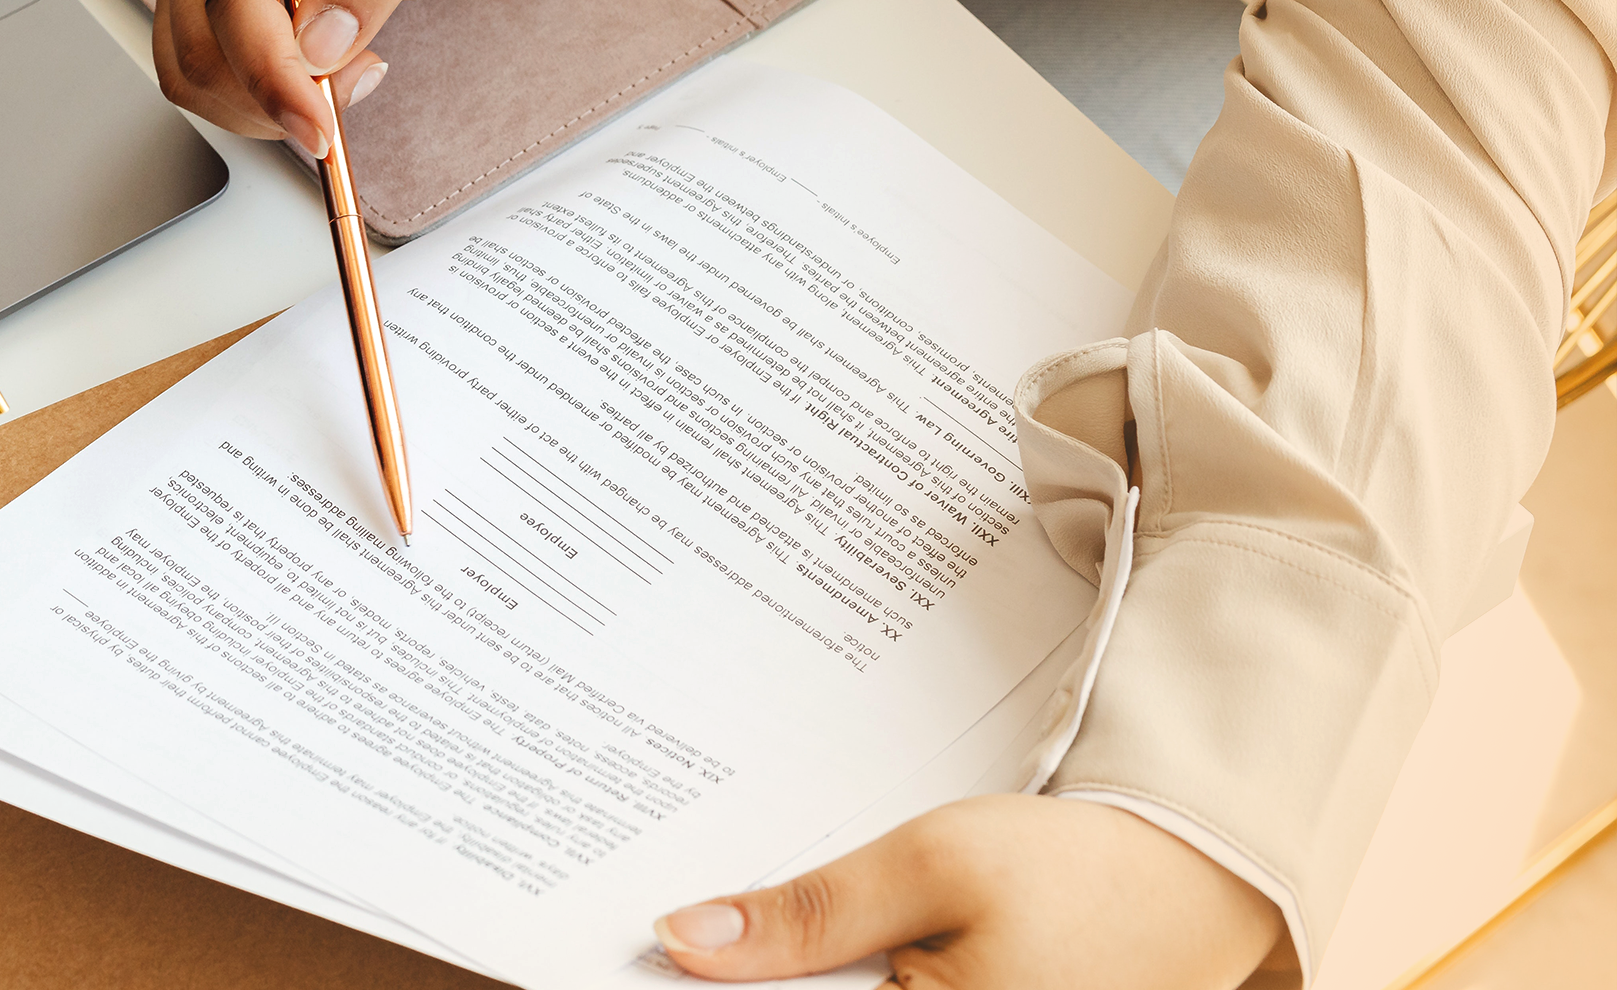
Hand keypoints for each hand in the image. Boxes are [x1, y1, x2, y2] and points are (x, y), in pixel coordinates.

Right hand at [153, 0, 505, 158]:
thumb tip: (319, 46)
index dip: (273, 73)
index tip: (320, 126)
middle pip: (201, 46)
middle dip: (276, 93)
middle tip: (356, 81)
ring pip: (189, 74)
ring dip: (263, 104)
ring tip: (338, 69)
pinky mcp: (188, 1)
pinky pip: (197, 78)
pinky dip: (252, 100)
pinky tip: (306, 72)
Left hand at [651, 795, 1282, 988]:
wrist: (1192, 879)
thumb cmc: (1074, 869)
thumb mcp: (930, 868)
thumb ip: (806, 917)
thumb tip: (686, 938)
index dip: (718, 987)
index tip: (652, 953)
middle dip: (758, 978)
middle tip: (699, 930)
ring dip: (799, 980)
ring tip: (750, 941)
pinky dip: (845, 981)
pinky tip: (816, 958)